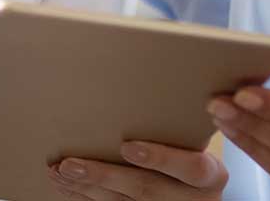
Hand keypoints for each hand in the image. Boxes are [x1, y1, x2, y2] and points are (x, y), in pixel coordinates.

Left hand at [50, 140, 226, 199]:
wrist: (195, 195)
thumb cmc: (192, 155)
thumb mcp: (196, 143)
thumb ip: (178, 127)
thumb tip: (144, 80)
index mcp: (210, 175)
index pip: (192, 168)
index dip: (160, 158)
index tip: (128, 146)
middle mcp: (193, 198)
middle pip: (146, 189)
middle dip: (104, 176)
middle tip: (71, 164)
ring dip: (86, 187)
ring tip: (59, 170)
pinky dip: (84, 197)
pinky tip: (65, 184)